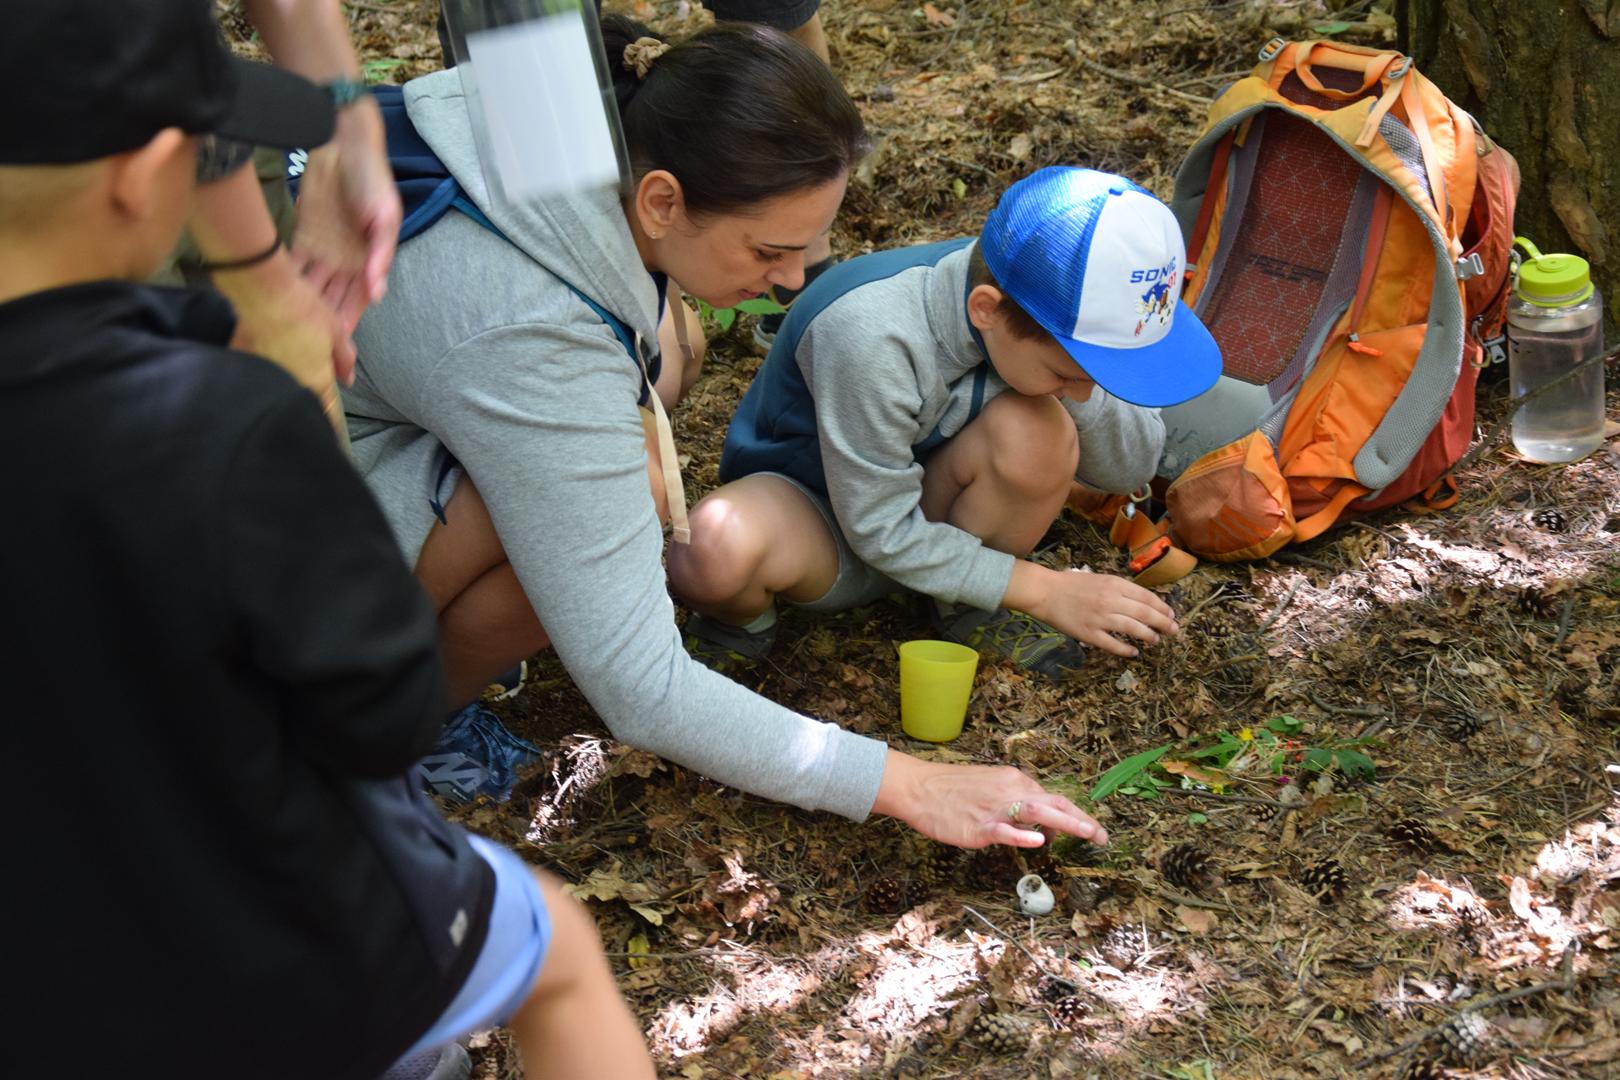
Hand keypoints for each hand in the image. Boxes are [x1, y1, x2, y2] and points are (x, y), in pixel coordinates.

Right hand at [212, 246, 354, 431]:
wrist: (263, 292)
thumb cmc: (302, 308)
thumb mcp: (334, 330)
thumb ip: (344, 359)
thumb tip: (349, 379)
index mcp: (316, 379)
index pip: (327, 411)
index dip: (330, 424)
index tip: (330, 434)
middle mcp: (291, 383)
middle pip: (301, 404)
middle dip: (306, 408)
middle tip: (308, 410)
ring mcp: (266, 374)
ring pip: (278, 391)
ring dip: (283, 392)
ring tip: (284, 388)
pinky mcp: (244, 361)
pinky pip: (256, 375)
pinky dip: (260, 375)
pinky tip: (261, 369)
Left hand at [289, 102, 400, 334]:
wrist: (343, 144)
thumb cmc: (373, 179)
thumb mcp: (386, 217)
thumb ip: (381, 254)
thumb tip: (378, 293)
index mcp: (370, 262)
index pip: (358, 302)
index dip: (347, 325)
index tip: (335, 349)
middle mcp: (347, 263)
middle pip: (332, 302)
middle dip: (322, 327)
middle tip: (305, 351)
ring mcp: (324, 251)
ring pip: (312, 289)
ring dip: (301, 308)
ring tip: (284, 332)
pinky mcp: (304, 236)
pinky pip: (294, 265)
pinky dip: (285, 281)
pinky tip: (272, 299)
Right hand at [873, 751, 1107, 849]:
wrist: (918, 787)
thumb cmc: (951, 789)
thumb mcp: (989, 787)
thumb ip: (1015, 805)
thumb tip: (1040, 827)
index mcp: (1013, 780)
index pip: (1052, 798)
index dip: (1076, 814)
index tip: (1093, 829)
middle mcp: (1009, 790)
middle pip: (1053, 803)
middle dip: (1082, 820)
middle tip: (1103, 837)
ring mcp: (994, 808)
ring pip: (1036, 812)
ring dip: (1066, 823)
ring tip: (1088, 833)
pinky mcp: (978, 825)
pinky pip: (1004, 829)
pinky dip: (1022, 833)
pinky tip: (1038, 840)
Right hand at [1029, 565, 1178, 657]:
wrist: (1046, 592)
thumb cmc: (1072, 584)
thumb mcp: (1101, 579)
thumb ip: (1120, 589)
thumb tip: (1142, 603)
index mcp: (1115, 585)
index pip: (1146, 597)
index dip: (1162, 607)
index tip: (1171, 615)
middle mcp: (1111, 600)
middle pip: (1145, 613)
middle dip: (1163, 623)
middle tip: (1173, 630)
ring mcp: (1100, 618)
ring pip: (1133, 629)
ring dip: (1148, 636)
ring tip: (1155, 641)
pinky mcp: (1089, 634)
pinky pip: (1112, 644)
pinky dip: (1125, 650)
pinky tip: (1134, 652)